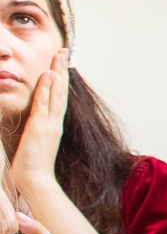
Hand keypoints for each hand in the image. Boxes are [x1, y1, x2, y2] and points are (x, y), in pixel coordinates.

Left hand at [8, 52, 67, 191]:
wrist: (36, 182)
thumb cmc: (33, 168)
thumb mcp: (36, 145)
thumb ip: (38, 132)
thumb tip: (35, 125)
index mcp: (54, 126)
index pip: (59, 98)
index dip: (61, 80)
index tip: (62, 65)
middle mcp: (55, 122)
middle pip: (61, 91)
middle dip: (62, 70)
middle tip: (64, 51)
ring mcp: (49, 124)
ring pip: (55, 93)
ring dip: (58, 73)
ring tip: (60, 56)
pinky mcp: (40, 128)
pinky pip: (43, 103)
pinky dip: (47, 89)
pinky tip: (49, 75)